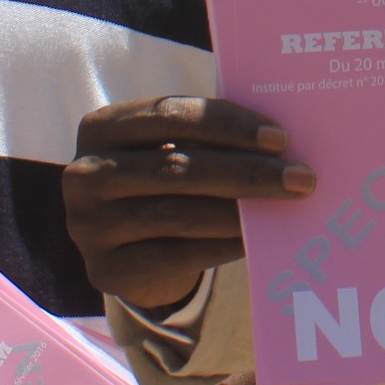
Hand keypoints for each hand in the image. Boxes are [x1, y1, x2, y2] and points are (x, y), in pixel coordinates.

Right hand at [65, 98, 315, 309]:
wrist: (124, 246)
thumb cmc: (162, 178)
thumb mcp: (170, 146)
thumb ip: (206, 138)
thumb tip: (279, 143)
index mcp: (101, 126)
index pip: (169, 114)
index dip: (227, 124)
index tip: (281, 137)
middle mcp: (84, 174)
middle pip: (176, 168)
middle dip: (246, 171)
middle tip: (301, 176)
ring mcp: (89, 226)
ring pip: (177, 214)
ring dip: (240, 210)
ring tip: (285, 204)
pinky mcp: (105, 270)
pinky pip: (175, 256)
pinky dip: (222, 245)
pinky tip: (256, 237)